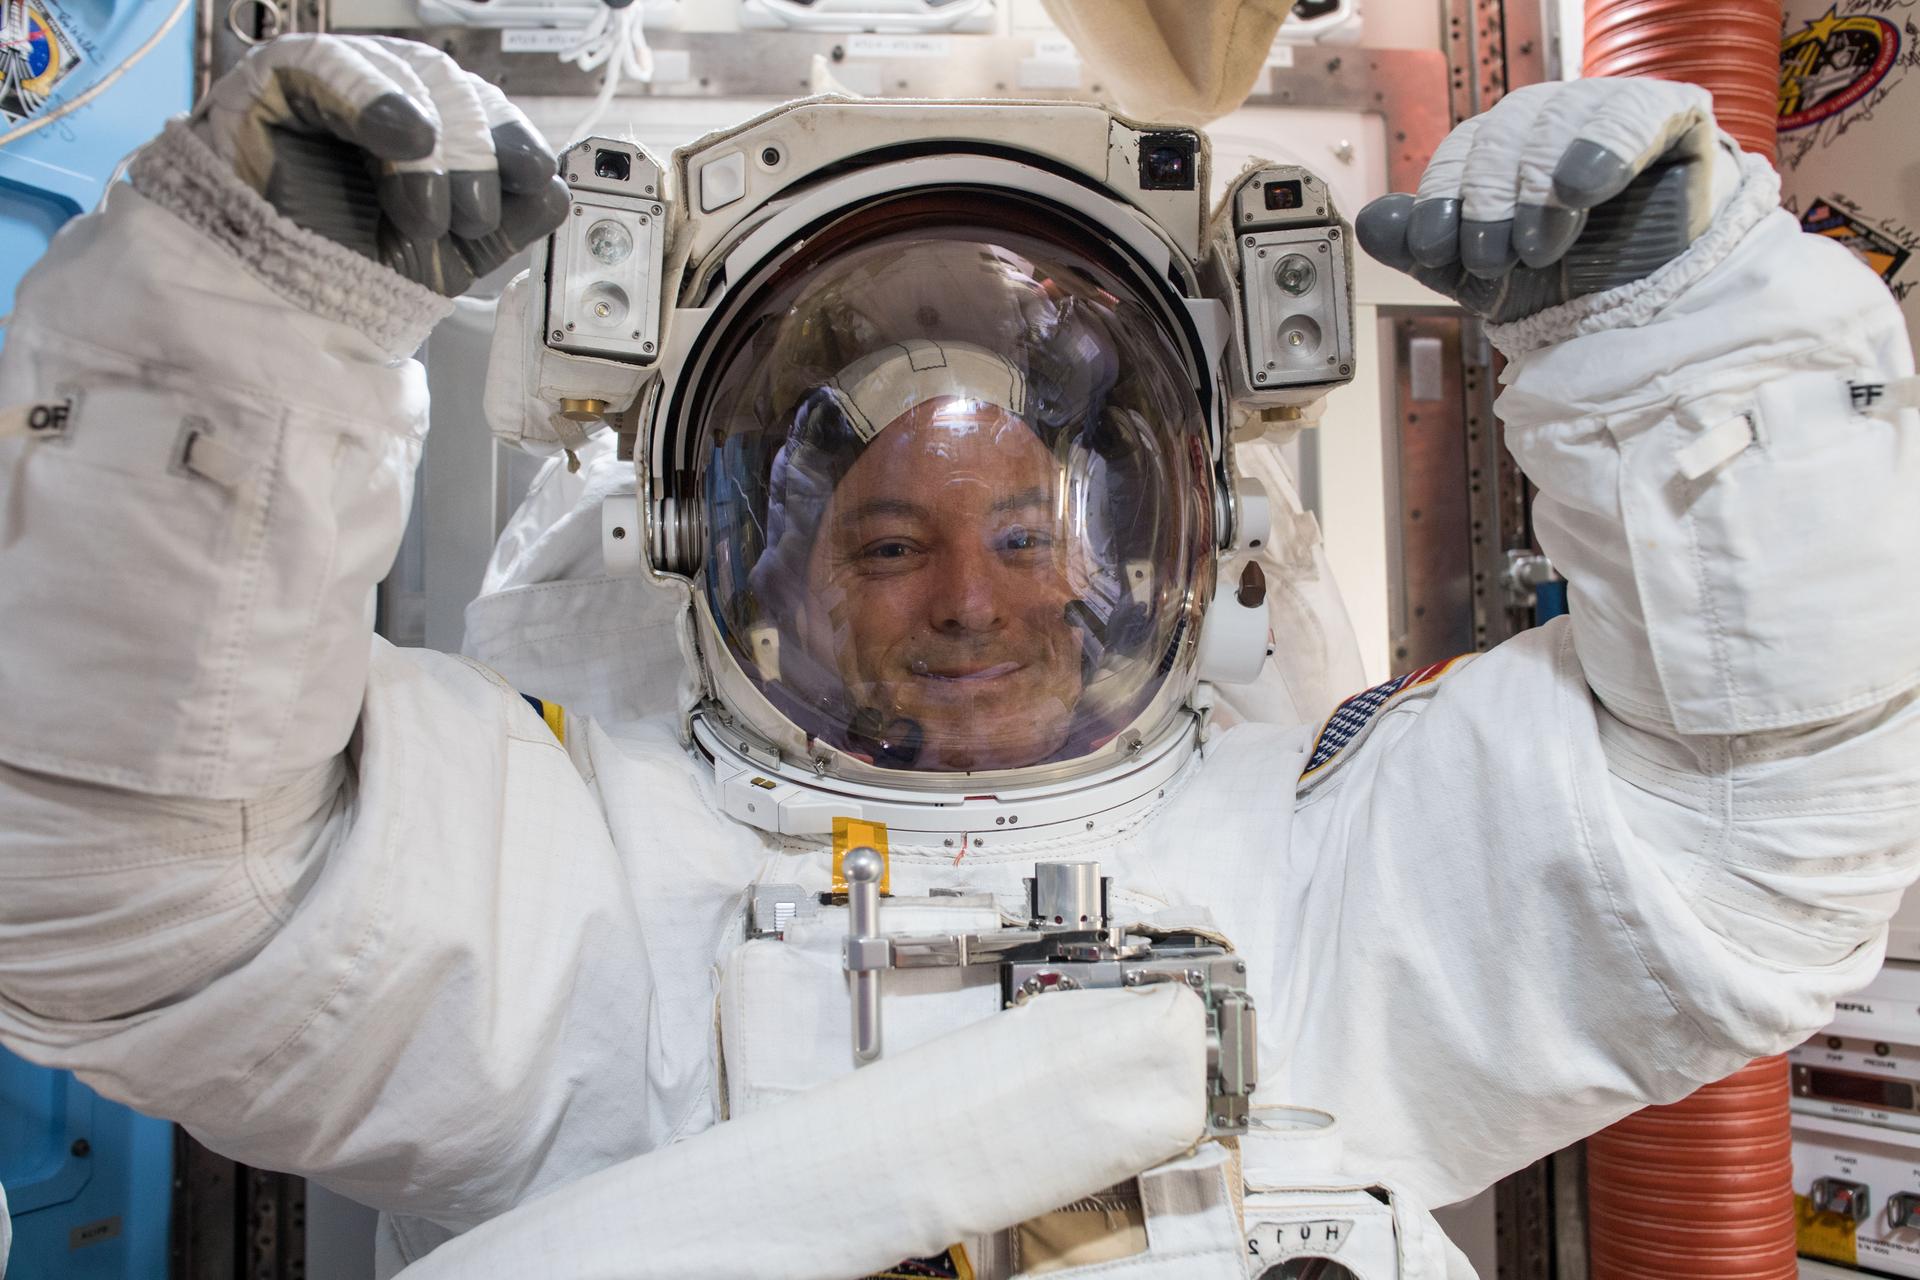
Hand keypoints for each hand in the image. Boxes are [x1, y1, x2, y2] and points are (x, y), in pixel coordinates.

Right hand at [192, 34, 568, 296]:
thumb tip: (558, 191)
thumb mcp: (450, 257)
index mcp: (430, 133)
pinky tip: (404, 134)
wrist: (274, 310)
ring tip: (424, 212)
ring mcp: (334, 87)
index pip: (486, 110)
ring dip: (434, 147)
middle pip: (454, 89)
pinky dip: (374, 98)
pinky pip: (329, 67)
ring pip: (407, 76)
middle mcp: (386, 101)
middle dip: (477, 155)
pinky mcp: (276, 83)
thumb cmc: (350, 275)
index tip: (538, 177)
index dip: (516, 140)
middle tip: (470, 216)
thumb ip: (506, 221)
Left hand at [1355, 78, 1734, 322]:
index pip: (1463, 150)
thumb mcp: (1483, 278)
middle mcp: (1553, 120)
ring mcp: (1610, 113)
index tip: (1433, 248)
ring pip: (1561, 119)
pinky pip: (1634, 114)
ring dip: (1536, 185)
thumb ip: (1425, 248)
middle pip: (1506, 130)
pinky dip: (1604, 145)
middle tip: (1491, 257)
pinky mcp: (1671, 117)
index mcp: (1505, 146)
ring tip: (1538, 245)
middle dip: (1487, 198)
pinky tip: (1581, 184)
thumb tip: (1370, 222)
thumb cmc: (1566, 287)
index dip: (1442, 196)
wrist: (1643, 317)